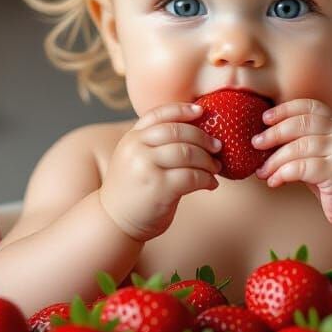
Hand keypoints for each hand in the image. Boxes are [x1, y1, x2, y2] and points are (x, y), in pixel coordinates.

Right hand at [98, 101, 221, 241]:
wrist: (114, 221)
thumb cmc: (132, 190)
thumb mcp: (134, 159)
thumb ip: (154, 144)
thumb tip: (195, 134)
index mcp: (131, 138)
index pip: (158, 114)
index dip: (181, 110)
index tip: (201, 111)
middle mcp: (136, 148)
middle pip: (177, 131)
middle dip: (203, 138)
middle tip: (217, 146)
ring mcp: (146, 167)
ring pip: (187, 153)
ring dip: (208, 161)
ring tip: (216, 168)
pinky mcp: (159, 188)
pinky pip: (192, 177)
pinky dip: (206, 179)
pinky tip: (211, 184)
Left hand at [251, 99, 331, 230]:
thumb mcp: (326, 159)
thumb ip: (306, 146)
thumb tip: (268, 142)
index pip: (311, 107)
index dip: (285, 110)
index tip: (265, 119)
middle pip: (301, 123)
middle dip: (273, 133)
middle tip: (255, 144)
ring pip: (298, 147)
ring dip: (274, 160)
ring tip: (262, 172)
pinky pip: (301, 167)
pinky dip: (282, 174)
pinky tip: (274, 182)